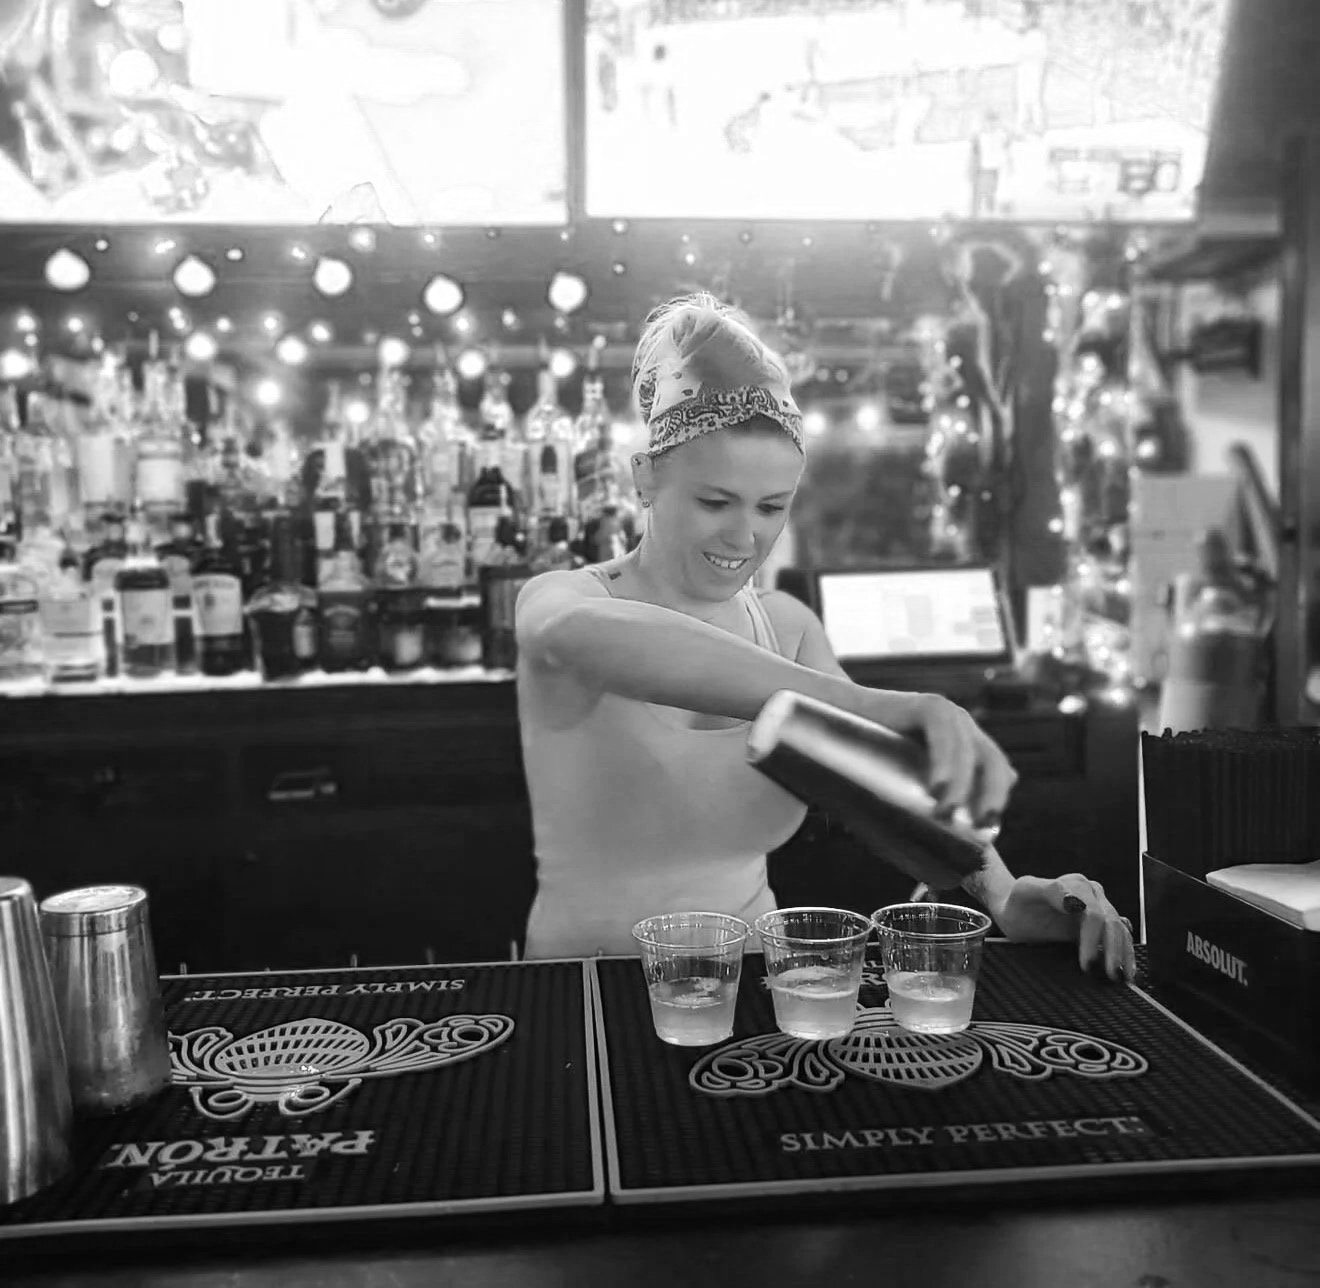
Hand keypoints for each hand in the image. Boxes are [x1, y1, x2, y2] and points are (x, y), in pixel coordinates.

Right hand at [881, 691, 1017, 827]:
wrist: (841, 710)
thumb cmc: (874, 749)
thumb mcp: (912, 773)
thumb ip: (937, 789)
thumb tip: (956, 820)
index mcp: (966, 742)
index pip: (996, 769)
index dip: (997, 797)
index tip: (988, 827)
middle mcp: (962, 726)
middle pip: (992, 760)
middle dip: (992, 794)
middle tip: (979, 825)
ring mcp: (947, 712)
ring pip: (967, 751)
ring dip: (960, 786)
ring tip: (946, 813)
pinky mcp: (927, 704)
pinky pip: (943, 732)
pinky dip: (943, 761)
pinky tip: (936, 786)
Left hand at [991, 874, 1135, 981]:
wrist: (1015, 909)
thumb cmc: (1017, 901)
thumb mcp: (1025, 891)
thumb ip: (1049, 890)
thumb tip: (1075, 902)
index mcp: (1076, 885)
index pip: (1094, 914)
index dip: (1093, 940)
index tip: (1086, 964)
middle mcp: (1092, 894)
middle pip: (1111, 923)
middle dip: (1114, 951)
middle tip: (1111, 975)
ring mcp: (1098, 909)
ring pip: (1120, 931)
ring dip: (1124, 955)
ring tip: (1123, 978)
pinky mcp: (1099, 925)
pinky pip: (1119, 937)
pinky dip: (1124, 953)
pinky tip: (1126, 970)